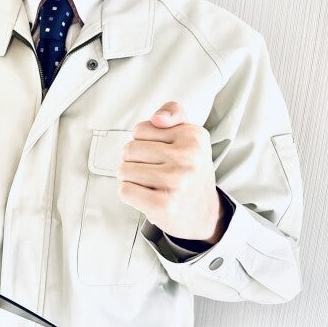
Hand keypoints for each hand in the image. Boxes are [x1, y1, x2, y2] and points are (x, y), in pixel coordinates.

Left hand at [118, 102, 224, 242]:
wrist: (204, 213)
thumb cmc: (189, 171)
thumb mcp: (189, 136)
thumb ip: (174, 113)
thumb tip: (157, 118)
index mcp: (193, 136)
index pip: (140, 129)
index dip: (144, 143)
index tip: (162, 154)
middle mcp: (188, 158)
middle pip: (129, 150)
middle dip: (135, 161)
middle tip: (155, 172)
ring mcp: (176, 182)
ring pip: (124, 170)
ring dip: (131, 179)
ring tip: (151, 184)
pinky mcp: (163, 205)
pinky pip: (125, 191)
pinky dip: (130, 194)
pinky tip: (148, 196)